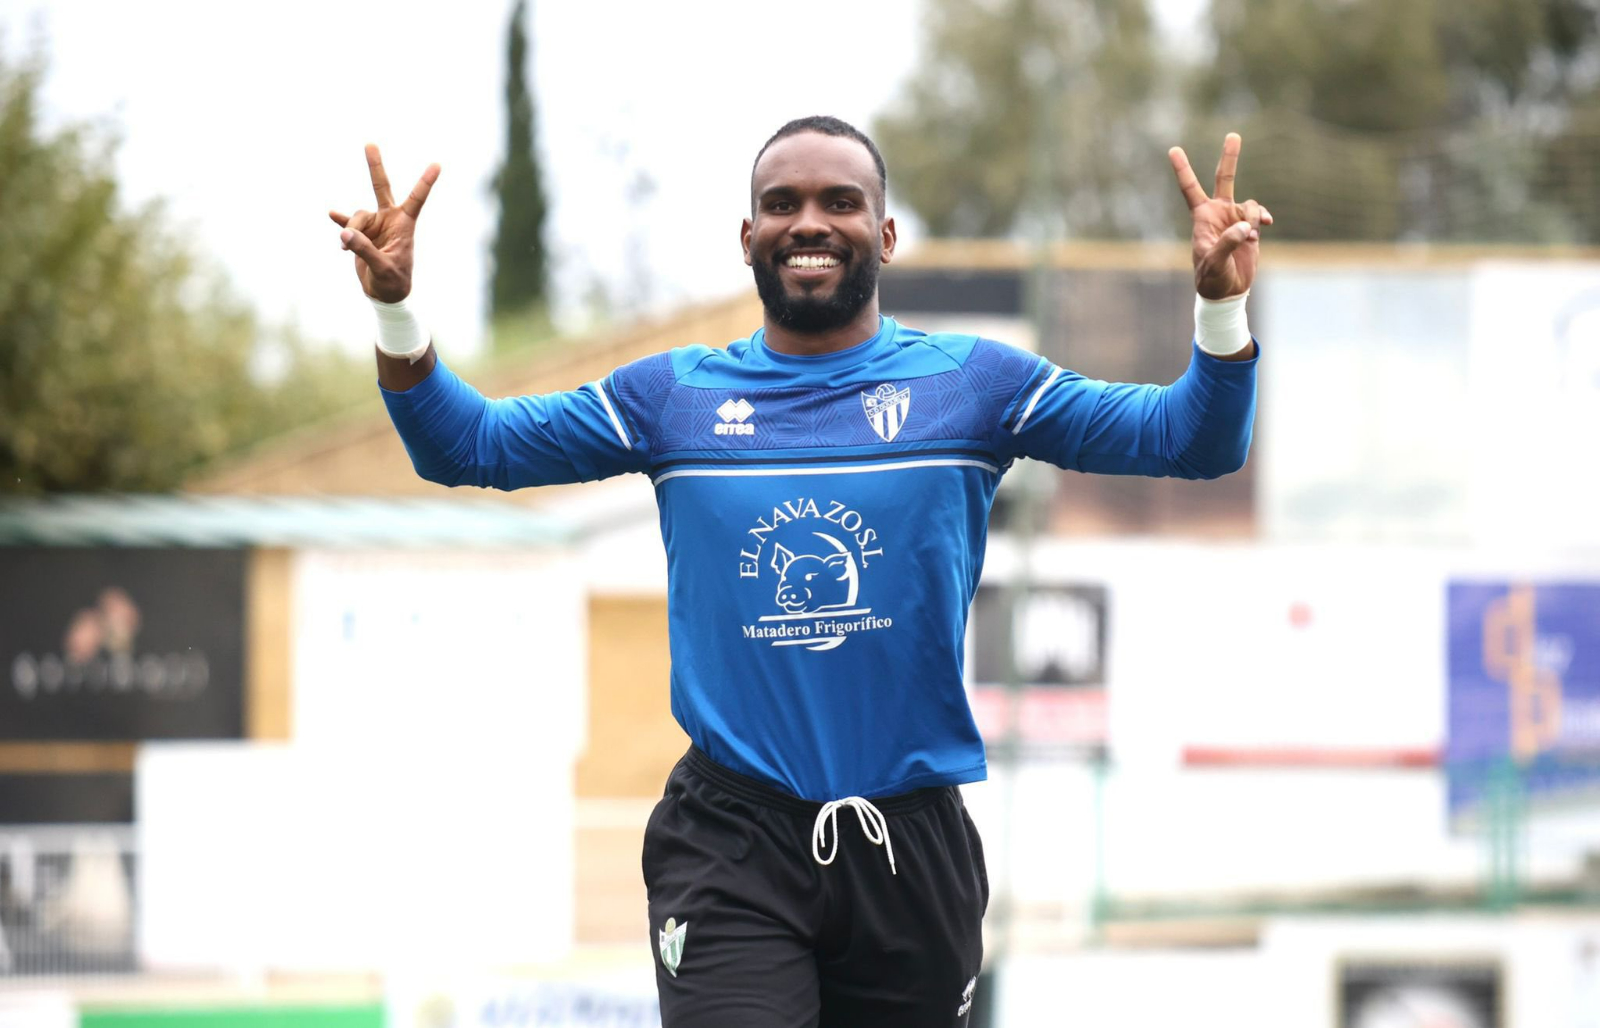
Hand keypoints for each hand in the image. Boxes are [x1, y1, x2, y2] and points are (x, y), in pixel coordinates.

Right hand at [328, 144, 439, 302]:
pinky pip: (347, 224)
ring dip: (350, 231)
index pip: (416, 199)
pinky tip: (332, 215)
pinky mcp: (360, 235)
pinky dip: (341, 221)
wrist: (385, 295)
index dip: (425, 182)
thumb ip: (364, 250)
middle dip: (375, 166)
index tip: (438, 165)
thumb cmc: (393, 282)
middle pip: (381, 187)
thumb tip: (344, 235)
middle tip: (369, 144)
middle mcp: (389, 220)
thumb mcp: (383, 267)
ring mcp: (374, 226)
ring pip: (356, 217)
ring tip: (345, 249)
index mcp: (404, 225)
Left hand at [1168, 133, 1270, 299]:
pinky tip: (1265, 225)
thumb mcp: (1214, 262)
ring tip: (1249, 237)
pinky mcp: (1249, 228)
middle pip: (1223, 179)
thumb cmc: (1212, 278)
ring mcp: (1235, 219)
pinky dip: (1263, 218)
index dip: (1183, 169)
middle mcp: (1219, 213)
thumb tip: (1244, 227)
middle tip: (1233, 134)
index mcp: (1203, 217)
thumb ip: (1228, 242)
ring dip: (1253, 218)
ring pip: (1250, 205)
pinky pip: (1259, 214)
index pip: (1190, 189)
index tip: (1173, 149)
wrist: (1227, 291)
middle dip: (1230, 157)